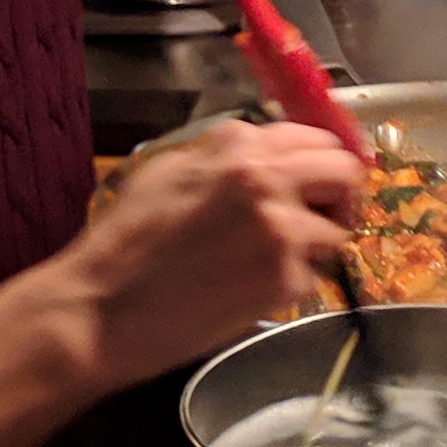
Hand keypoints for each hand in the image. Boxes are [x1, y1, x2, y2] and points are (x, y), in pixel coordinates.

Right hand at [12, 121, 362, 394]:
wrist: (102, 307)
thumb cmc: (125, 242)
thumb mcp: (171, 171)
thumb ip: (226, 158)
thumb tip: (271, 159)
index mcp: (237, 143)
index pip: (316, 139)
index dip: (320, 166)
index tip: (317, 187)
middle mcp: (267, 176)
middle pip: (344, 172)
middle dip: (337, 197)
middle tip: (318, 221)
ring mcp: (281, 227)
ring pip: (336, 230)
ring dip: (314, 247)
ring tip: (268, 263)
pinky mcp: (285, 277)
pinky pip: (311, 276)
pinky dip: (290, 285)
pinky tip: (248, 289)